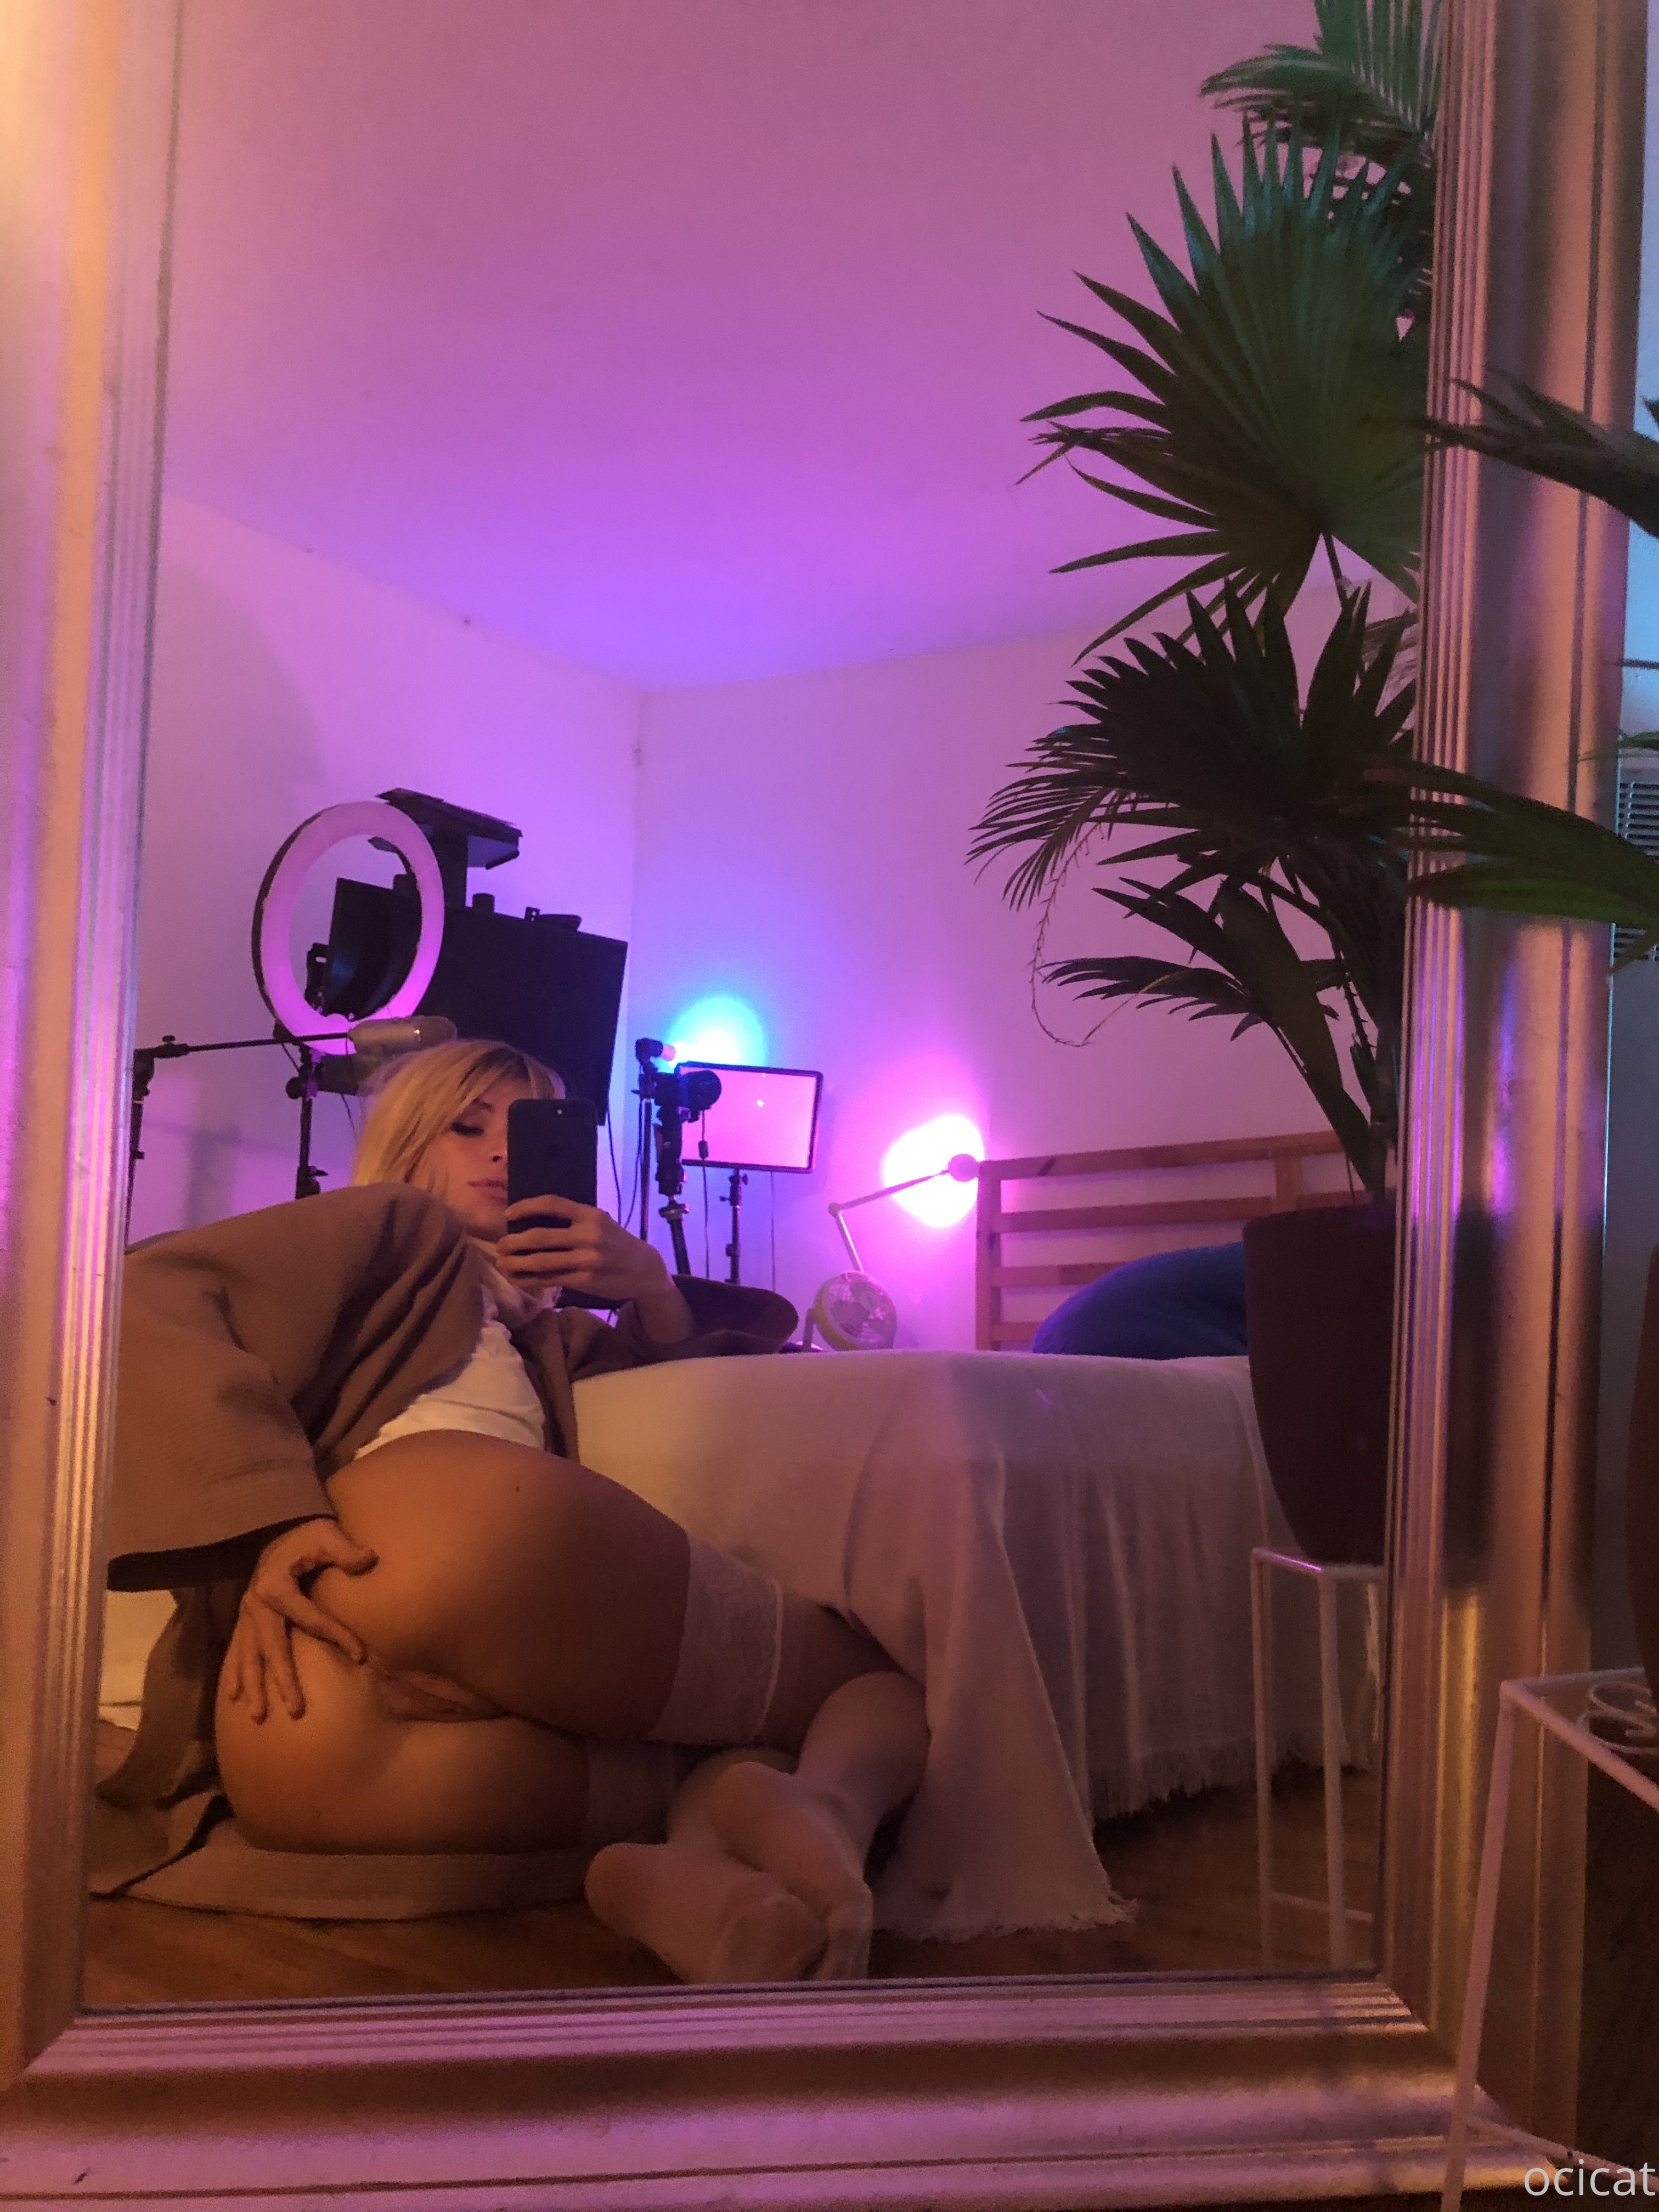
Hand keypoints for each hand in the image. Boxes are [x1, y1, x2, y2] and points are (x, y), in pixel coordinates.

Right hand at [221, 1516, 377, 1723]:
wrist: (278, 1524)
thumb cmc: (306, 1532)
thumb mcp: (326, 1534)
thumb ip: (346, 1550)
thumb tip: (371, 1559)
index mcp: (277, 1587)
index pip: (312, 1619)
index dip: (338, 1636)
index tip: (361, 1656)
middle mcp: (257, 1604)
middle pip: (272, 1650)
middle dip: (282, 1681)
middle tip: (295, 1711)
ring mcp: (247, 1613)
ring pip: (248, 1656)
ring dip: (253, 1686)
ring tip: (259, 1716)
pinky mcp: (244, 1616)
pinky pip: (235, 1649)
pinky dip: (233, 1672)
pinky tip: (232, 1696)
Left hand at [497, 1199, 693, 1341]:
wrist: (645, 1269)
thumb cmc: (616, 1243)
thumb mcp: (600, 1223)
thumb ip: (572, 1220)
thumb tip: (531, 1221)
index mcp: (591, 1214)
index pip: (552, 1204)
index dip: (526, 1207)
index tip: (509, 1214)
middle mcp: (589, 1234)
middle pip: (540, 1236)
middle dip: (514, 1242)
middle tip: (499, 1245)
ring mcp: (587, 1259)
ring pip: (541, 1261)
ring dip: (516, 1263)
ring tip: (502, 1264)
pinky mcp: (585, 1280)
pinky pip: (550, 1279)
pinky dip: (530, 1280)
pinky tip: (518, 1279)